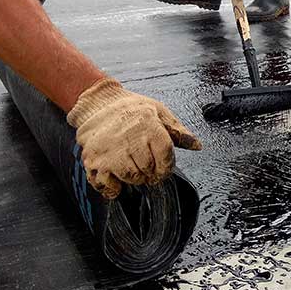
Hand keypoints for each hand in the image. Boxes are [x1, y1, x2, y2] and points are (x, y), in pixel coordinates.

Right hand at [67, 78, 201, 198]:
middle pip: (148, 170)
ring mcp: (110, 151)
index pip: (165, 158)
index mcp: (149, 127)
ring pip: (131, 178)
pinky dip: (113, 186)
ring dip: (133, 176)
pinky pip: (107, 185)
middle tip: (145, 163)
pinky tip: (115, 176)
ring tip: (131, 164)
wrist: (98, 103)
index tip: (163, 167)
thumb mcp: (159, 112)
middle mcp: (129, 139)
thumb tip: (197, 145)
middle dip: (150, 171)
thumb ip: (178, 131)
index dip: (167, 167)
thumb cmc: (132, 108)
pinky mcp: (93, 160)